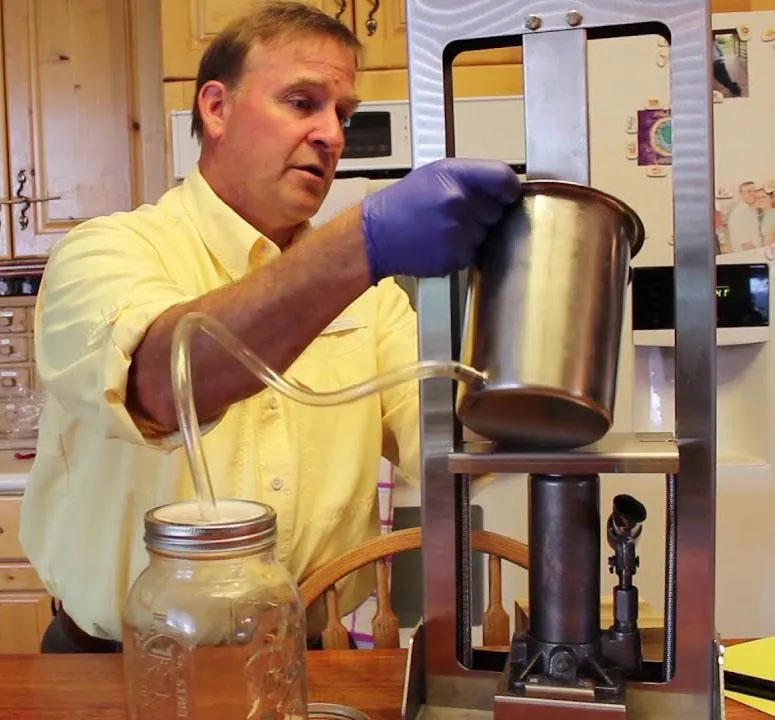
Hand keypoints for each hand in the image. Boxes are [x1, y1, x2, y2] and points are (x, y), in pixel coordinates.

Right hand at [361, 158, 521, 283]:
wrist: (376, 234)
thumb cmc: (404, 203)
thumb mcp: (435, 174)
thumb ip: (471, 178)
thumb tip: (504, 188)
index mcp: (456, 174)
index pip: (504, 179)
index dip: (509, 190)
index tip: (506, 196)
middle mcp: (459, 201)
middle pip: (497, 211)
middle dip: (484, 214)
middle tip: (457, 213)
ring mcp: (458, 231)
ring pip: (485, 235)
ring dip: (471, 235)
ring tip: (443, 229)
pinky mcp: (455, 256)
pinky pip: (472, 254)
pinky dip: (460, 252)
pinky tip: (439, 243)